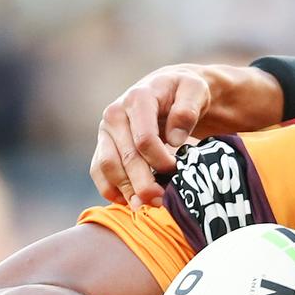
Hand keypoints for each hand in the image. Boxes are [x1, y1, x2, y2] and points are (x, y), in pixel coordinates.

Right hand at [91, 65, 211, 209]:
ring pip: (108, 167)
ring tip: (148, 205)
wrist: (169, 89)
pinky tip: (130, 202)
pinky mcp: (103, 144)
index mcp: (138, 99)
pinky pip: (98, 171)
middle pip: (125, 157)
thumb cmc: (185, 91)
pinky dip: (110, 190)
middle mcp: (115, 114)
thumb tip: (175, 139)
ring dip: (127, 190)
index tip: (178, 171)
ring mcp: (106, 131)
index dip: (161, 161)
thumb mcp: (195, 91)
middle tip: (163, 201)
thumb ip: (188, 110)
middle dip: (144, 183)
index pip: (144, 139)